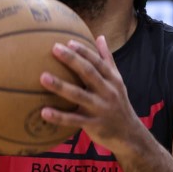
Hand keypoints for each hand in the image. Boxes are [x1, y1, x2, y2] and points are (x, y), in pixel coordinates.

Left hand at [39, 36, 139, 151]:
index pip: (98, 62)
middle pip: (89, 73)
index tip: (69, 42)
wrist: (129, 134)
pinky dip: (59, 117)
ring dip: (61, 86)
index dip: (84, 51)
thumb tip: (100, 37)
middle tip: (54, 49)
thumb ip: (107, 60)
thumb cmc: (118, 103)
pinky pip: (74, 120)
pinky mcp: (93, 125)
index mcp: (112, 80)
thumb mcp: (117, 81)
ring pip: (79, 95)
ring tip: (43, 77)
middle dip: (72, 60)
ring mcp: (100, 109)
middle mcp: (107, 92)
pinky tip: (44, 112)